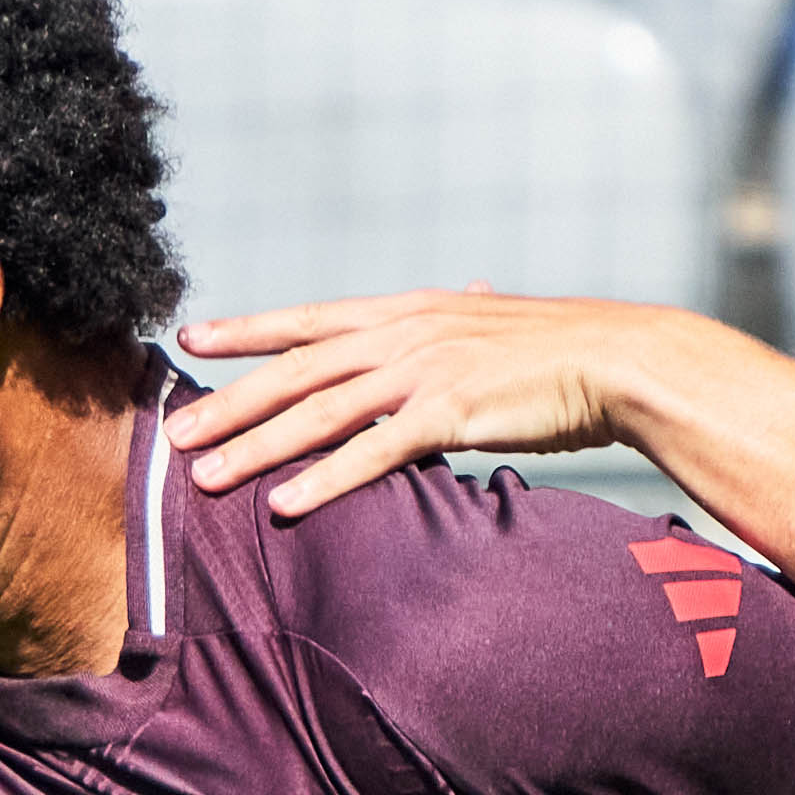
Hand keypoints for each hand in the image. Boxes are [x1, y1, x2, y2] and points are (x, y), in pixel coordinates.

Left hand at [169, 291, 719, 517]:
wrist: (621, 359)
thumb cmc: (560, 352)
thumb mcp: (497, 323)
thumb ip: (464, 317)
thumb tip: (468, 288)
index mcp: (407, 311)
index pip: (309, 319)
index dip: (248, 328)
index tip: (190, 337)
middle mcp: (404, 333)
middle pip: (297, 370)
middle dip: (229, 401)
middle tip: (173, 433)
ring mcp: (425, 372)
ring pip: (320, 412)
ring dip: (258, 446)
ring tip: (205, 477)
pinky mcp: (451, 414)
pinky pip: (375, 452)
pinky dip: (327, 479)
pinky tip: (287, 506)